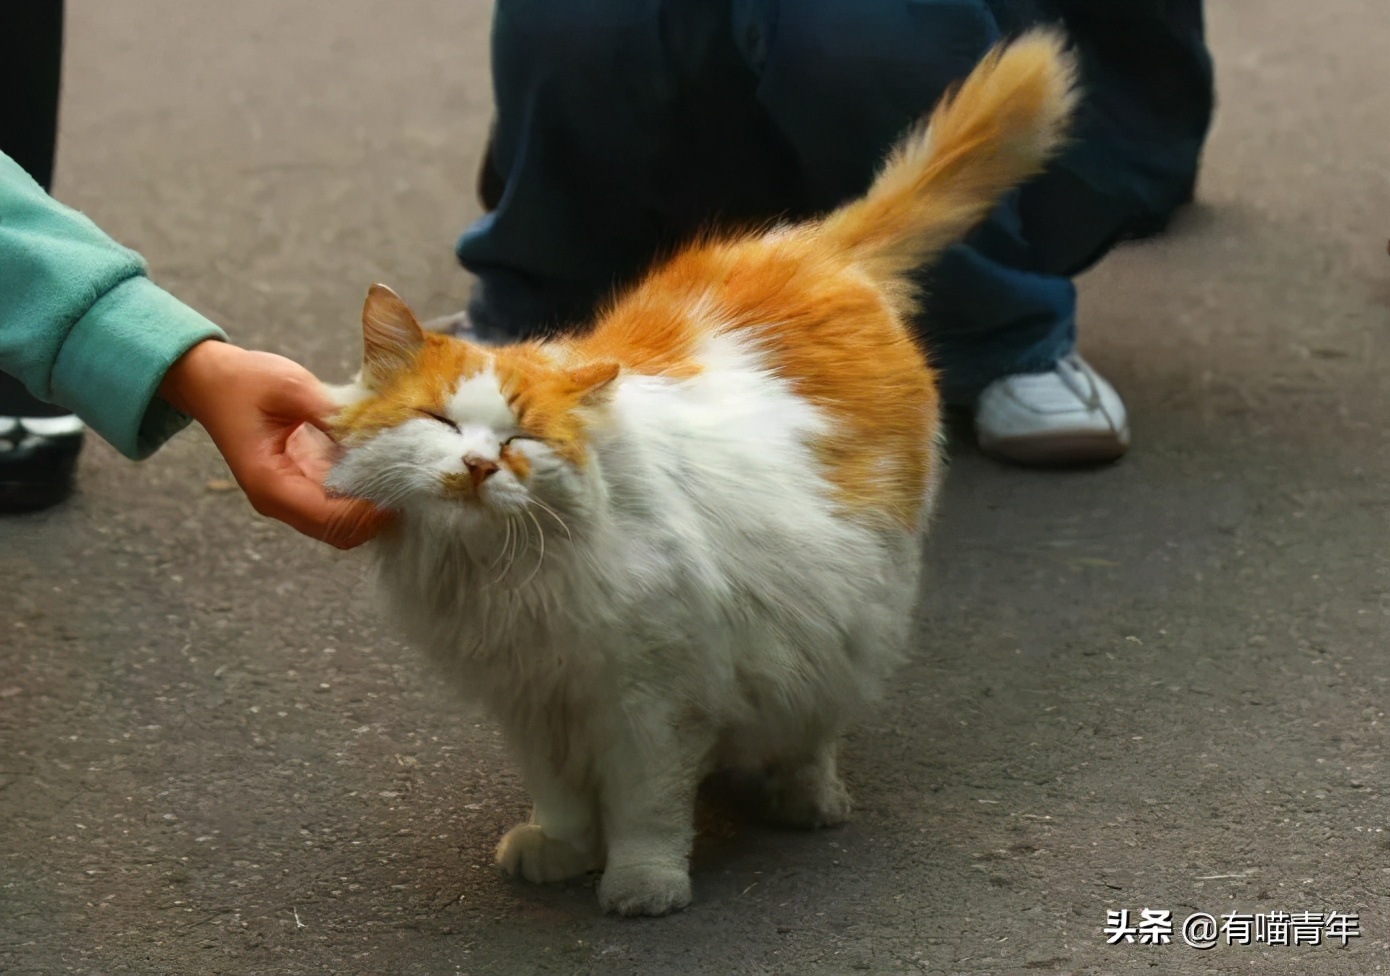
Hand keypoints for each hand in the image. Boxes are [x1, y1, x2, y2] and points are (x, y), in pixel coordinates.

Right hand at [158, 340, 387, 548]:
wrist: (212, 381)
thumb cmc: (244, 382)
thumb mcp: (290, 386)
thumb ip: (333, 412)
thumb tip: (377, 431)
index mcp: (269, 483)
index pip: (330, 519)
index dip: (370, 511)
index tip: (402, 485)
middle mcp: (278, 500)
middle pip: (339, 533)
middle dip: (376, 514)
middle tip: (409, 480)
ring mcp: (289, 498)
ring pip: (342, 525)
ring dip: (372, 507)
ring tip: (400, 473)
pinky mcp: (301, 487)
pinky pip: (338, 505)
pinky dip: (362, 495)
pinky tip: (382, 467)